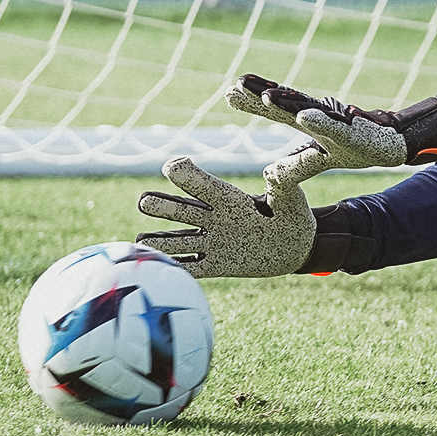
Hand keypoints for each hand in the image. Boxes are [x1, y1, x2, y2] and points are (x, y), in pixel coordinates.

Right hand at [135, 156, 315, 278]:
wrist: (296, 247)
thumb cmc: (294, 215)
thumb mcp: (290, 198)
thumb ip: (282, 184)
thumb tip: (272, 170)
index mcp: (231, 199)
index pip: (204, 185)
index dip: (188, 175)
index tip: (173, 166)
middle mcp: (216, 219)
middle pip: (182, 210)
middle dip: (163, 205)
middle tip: (145, 201)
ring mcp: (213, 242)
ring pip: (179, 240)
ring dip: (160, 241)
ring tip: (140, 241)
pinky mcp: (217, 265)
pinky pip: (190, 268)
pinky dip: (173, 268)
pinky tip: (153, 269)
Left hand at [227, 74, 436, 182]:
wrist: (391, 145)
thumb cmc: (355, 147)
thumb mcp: (319, 159)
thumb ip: (295, 163)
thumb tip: (267, 173)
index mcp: (308, 120)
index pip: (275, 109)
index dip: (252, 100)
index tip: (228, 92)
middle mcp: (318, 115)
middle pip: (285, 103)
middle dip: (261, 94)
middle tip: (237, 85)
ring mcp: (335, 121)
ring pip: (307, 110)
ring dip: (287, 103)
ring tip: (266, 97)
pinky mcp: (352, 131)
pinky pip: (333, 126)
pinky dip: (319, 121)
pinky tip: (305, 117)